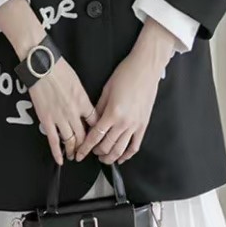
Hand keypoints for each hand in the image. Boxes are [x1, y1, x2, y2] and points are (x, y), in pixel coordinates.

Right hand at [29, 57, 96, 164]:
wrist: (41, 65)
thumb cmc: (58, 68)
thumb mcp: (77, 82)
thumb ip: (82, 98)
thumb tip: (85, 108)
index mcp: (84, 102)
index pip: (95, 123)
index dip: (97, 132)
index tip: (97, 138)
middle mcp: (74, 112)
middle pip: (85, 136)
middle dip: (86, 146)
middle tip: (86, 152)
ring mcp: (60, 118)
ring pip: (70, 141)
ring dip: (73, 151)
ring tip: (74, 156)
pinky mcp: (46, 120)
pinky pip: (54, 140)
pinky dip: (57, 152)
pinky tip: (61, 160)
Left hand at [75, 25, 174, 164]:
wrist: (146, 68)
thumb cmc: (126, 74)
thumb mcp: (106, 90)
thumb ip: (98, 109)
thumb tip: (92, 123)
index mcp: (112, 113)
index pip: (95, 137)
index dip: (85, 148)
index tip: (79, 154)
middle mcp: (124, 123)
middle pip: (107, 146)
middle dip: (96, 152)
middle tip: (90, 152)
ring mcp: (136, 125)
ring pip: (121, 150)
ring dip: (110, 157)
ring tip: (103, 158)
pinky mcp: (144, 125)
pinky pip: (135, 146)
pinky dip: (127, 155)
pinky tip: (121, 157)